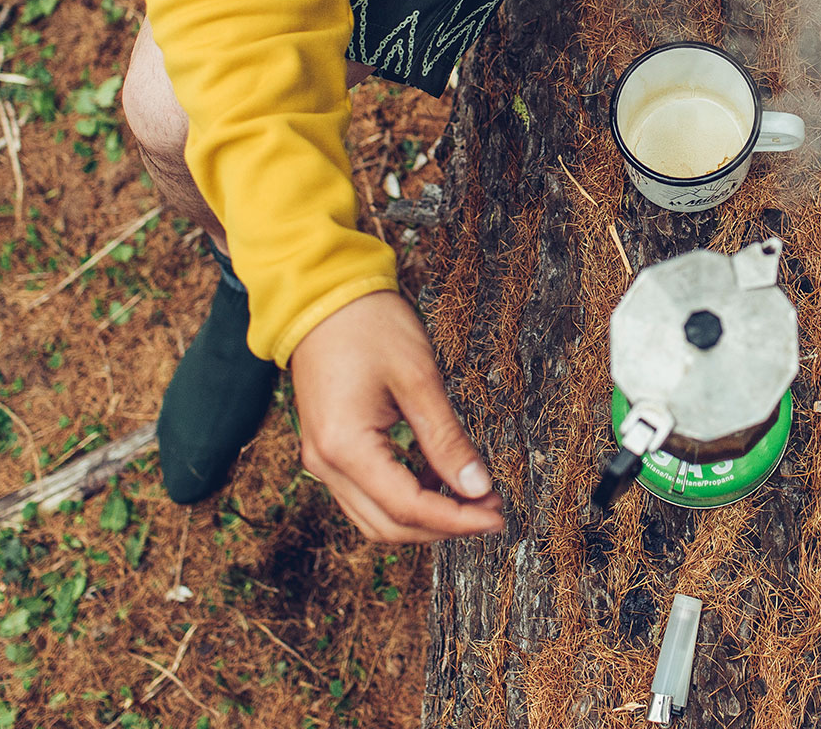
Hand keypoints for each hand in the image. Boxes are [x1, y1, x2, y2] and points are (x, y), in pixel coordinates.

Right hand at [291, 291, 504, 542]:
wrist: (322, 294)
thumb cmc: (368, 325)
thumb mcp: (419, 378)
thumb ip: (447, 439)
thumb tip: (478, 487)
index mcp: (345, 447)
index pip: (408, 508)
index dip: (458, 520)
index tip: (498, 518)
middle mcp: (325, 463)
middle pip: (388, 525)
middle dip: (444, 526)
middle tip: (491, 511)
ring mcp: (322, 459)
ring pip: (375, 517)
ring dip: (424, 517)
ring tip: (471, 497)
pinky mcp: (328, 449)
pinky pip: (366, 493)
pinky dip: (404, 497)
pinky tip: (438, 476)